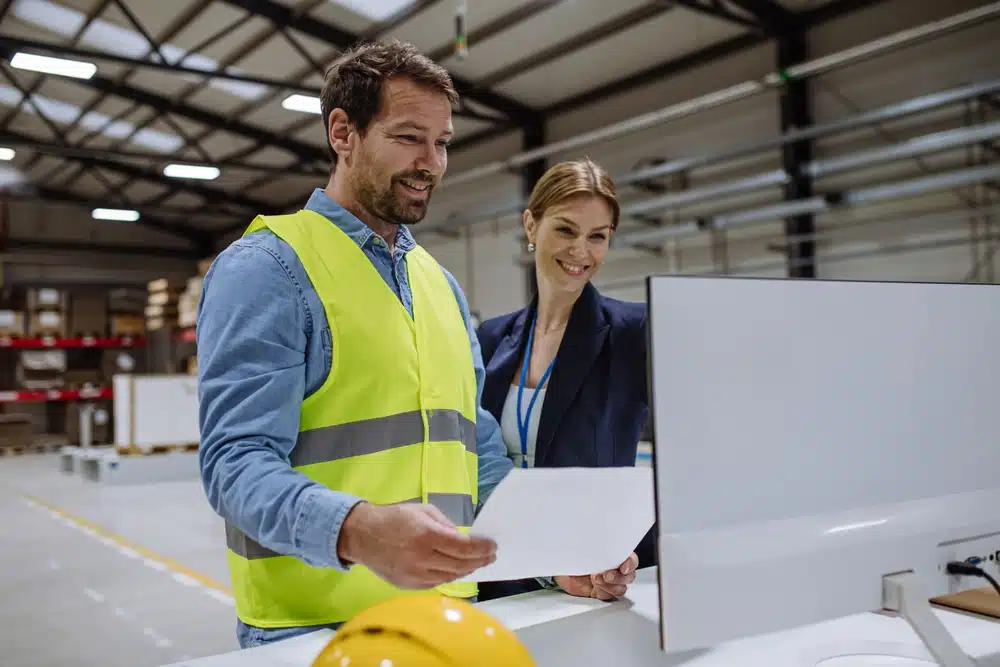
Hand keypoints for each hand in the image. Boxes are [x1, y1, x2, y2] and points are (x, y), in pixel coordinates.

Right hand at [337, 502, 496, 589]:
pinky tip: (456, 569)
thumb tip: (464, 540)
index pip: (463, 548)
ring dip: (466, 570)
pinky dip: (450, 576)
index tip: (493, 547)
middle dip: (479, 561)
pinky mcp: (408, 585)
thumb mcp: (423, 511)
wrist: (362, 535)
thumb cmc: (394, 517)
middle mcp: (422, 558)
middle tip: (490, 556)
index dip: (482, 549)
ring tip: (476, 563)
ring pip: (450, 577)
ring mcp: (415, 575)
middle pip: (460, 565)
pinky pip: (436, 583)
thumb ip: (446, 525)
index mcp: (426, 536)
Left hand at [554, 552, 638, 600]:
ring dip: (610, 585)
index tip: (623, 567)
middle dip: (619, 577)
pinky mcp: (601, 592)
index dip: (630, 563)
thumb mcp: (584, 545)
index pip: (631, 559)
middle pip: (629, 576)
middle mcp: (615, 568)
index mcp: (614, 553)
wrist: (560, 565)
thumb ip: (595, 545)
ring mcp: (609, 581)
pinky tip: (594, 585)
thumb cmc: (572, 551)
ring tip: (596, 578)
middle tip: (606, 574)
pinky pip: (609, 596)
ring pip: (621, 588)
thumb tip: (599, 537)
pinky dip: (603, 592)